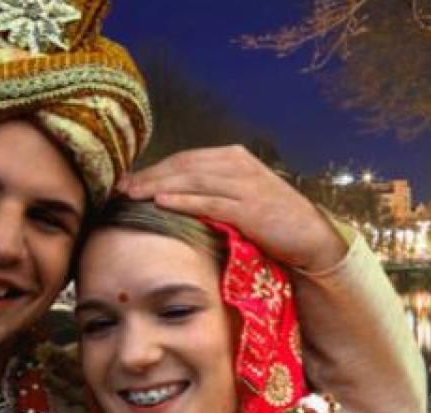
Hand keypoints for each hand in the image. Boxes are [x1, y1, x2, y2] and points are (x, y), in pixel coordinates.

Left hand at [117, 145, 345, 271]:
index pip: (185, 158)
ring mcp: (246, 185)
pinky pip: (211, 202)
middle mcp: (238, 165)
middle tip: (121, 187)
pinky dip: (186, 200)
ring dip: (160, 186)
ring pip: (194, 180)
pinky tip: (163, 201)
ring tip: (133, 194)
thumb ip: (209, 189)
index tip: (127, 180)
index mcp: (232, 157)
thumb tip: (167, 193)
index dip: (154, 168)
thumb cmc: (268, 219)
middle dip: (150, 176)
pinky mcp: (251, 209)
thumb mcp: (237, 195)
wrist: (309, 236)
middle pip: (184, 166)